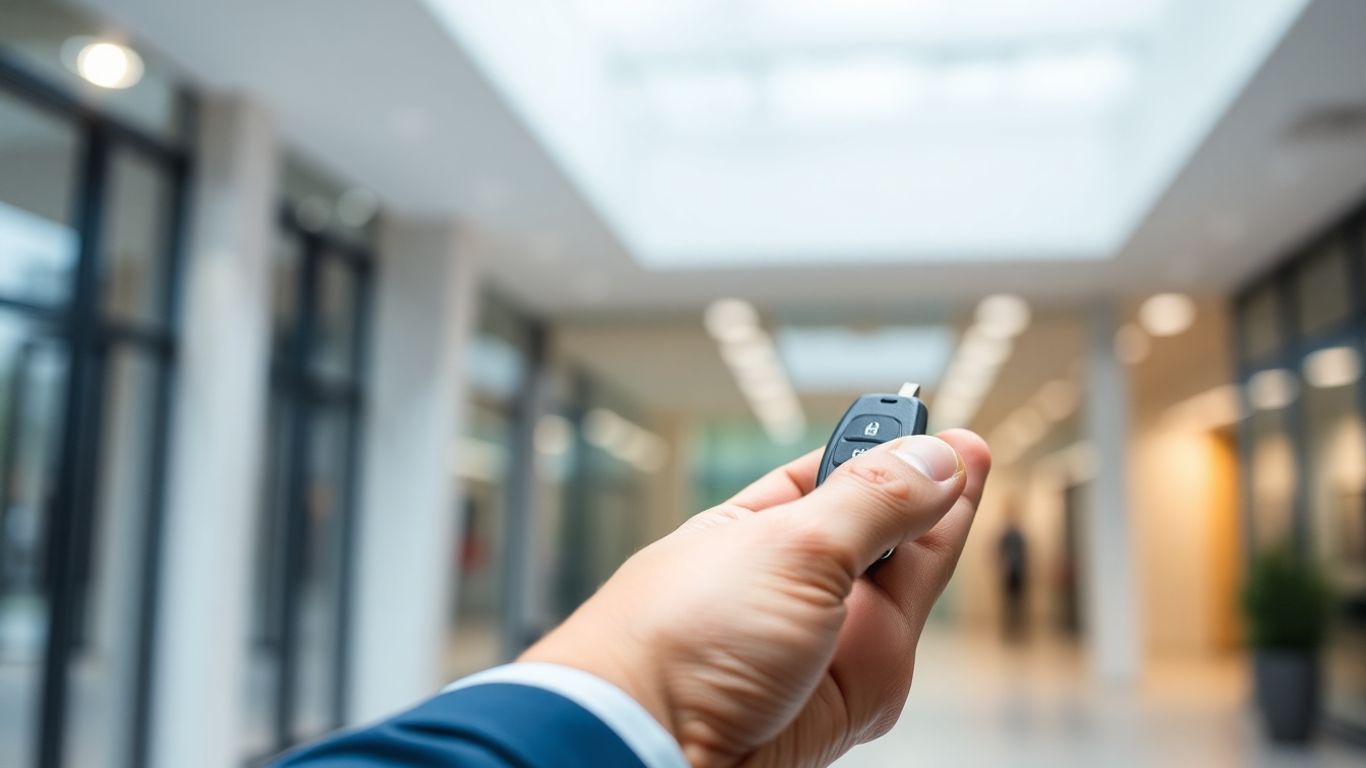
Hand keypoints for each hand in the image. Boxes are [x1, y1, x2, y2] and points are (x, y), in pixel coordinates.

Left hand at [521, 430, 990, 767]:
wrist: (651, 750)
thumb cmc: (678, 642)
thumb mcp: (789, 547)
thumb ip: (870, 503)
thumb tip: (932, 459)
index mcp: (748, 532)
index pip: (824, 477)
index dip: (876, 450)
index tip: (925, 425)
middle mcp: (786, 585)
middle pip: (872, 525)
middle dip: (919, 483)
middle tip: (964, 443)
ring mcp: (821, 641)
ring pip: (899, 576)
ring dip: (938, 524)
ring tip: (972, 464)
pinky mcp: (852, 695)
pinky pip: (908, 635)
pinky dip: (931, 591)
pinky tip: (949, 541)